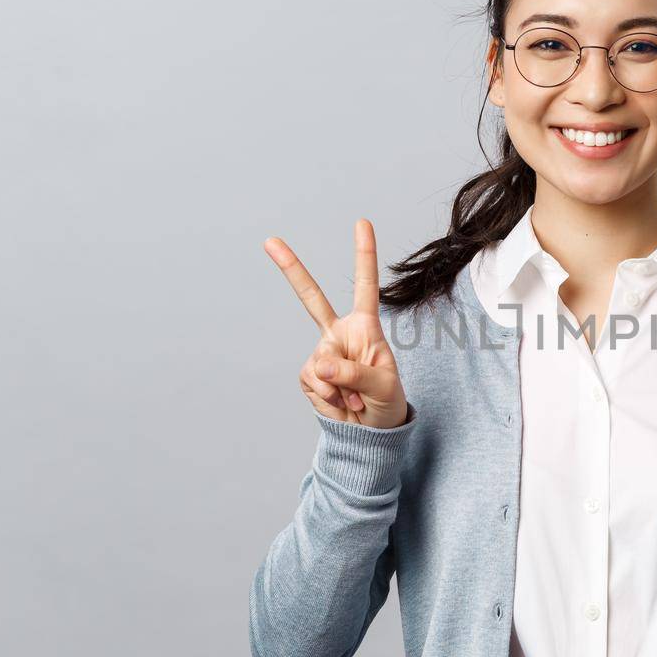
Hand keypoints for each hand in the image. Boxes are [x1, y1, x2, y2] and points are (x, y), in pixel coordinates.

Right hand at [264, 219, 409, 429]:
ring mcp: (322, 353)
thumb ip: (354, 373)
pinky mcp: (308, 375)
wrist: (370, 434)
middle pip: (311, 299)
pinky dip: (329, 398)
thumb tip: (319, 364)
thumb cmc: (387, 403)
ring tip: (357, 400)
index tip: (362, 223)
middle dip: (290, 268)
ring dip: (340, 388)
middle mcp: (340, 334)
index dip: (364, 255)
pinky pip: (313, 382)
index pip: (365, 286)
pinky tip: (342, 404)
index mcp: (366, 327)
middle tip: (269, 240)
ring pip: (321, 363)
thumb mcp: (383, 387)